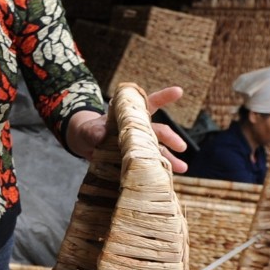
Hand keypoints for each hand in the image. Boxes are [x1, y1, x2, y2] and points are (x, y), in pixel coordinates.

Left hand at [65, 86, 188, 172]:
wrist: (86, 145)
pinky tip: (166, 178)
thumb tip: (101, 135)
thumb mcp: (89, 130)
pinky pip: (149, 164)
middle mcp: (139, 129)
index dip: (163, 97)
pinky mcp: (135, 159)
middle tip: (182, 146)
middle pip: (158, 131)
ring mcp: (138, 145)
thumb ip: (94, 131)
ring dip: (170, 159)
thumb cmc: (90, 131)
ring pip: (158, 150)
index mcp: (130, 116)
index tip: (178, 92)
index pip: (148, 103)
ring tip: (182, 168)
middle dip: (171, 138)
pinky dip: (157, 170)